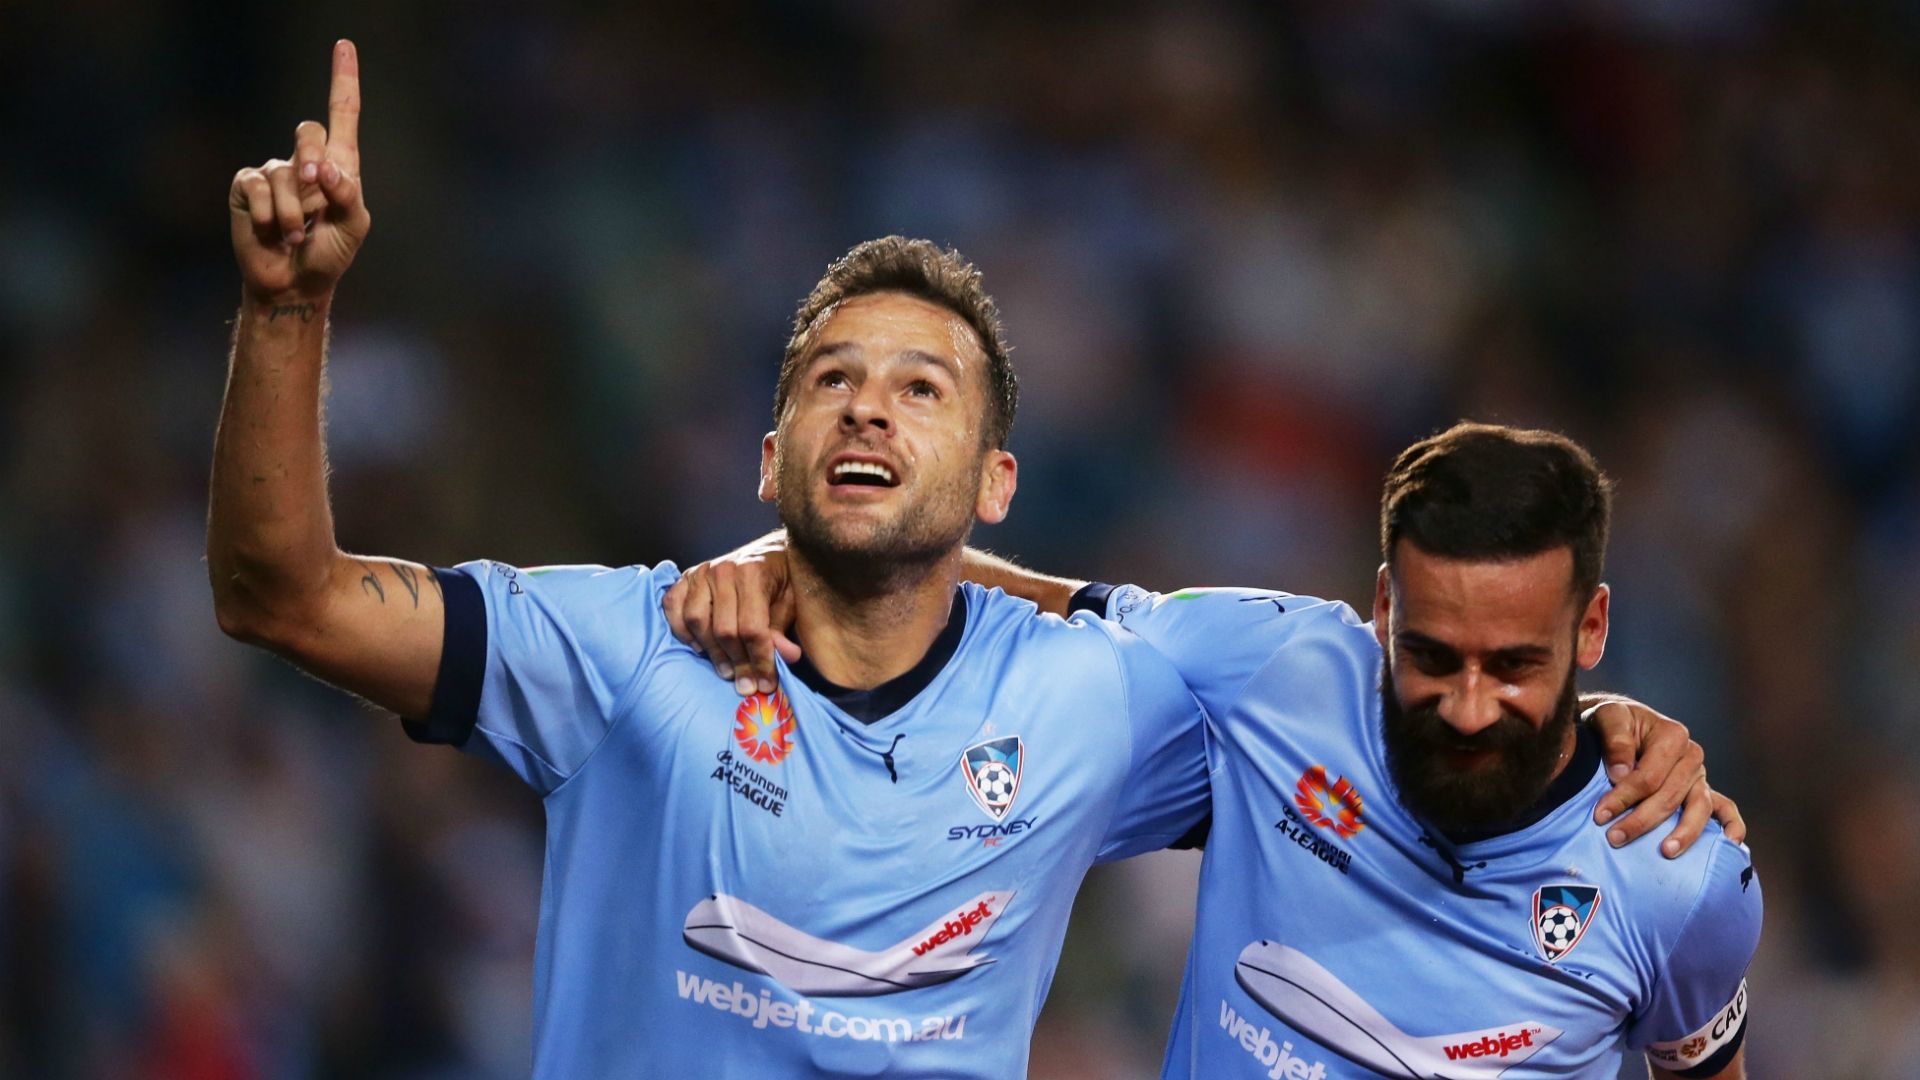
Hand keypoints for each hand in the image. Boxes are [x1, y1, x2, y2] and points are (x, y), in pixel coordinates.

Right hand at [229, 40, 369, 303]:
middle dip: (313, 162)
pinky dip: (272, 215)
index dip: (343, 79)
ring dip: (295, 212)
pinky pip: (260, 187)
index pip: (343, 114)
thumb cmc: (329, 254)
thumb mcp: (353, 227)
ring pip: (286, 172)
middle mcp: (305, 161)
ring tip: (297, 235)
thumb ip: (347, 194)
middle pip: (308, 130)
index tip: (344, 45)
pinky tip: (273, 232)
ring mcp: (274, 172)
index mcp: (339, 166)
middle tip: (317, 194)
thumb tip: (324, 166)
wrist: (295, 283)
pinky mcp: (248, 187)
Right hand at [662, 531, 799, 694]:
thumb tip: (788, 658)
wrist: (769, 552)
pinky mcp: (685, 577)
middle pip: (724, 629)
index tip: (766, 684)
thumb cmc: (782, 581)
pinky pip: (673, 606)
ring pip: (696, 621)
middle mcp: (723, 570)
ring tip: (726, 671)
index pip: (752, 628)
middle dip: (738, 663)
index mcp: (753, 573)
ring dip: (711, 652)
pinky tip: (699, 648)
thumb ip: (782, 630)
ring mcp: (701, 572)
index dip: (760, 660)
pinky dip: (682, 630)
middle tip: (746, 685)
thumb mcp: (791, 603)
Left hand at [1586, 695, 1746, 856]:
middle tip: (1614, 838)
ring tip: (1666, 852)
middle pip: (1670, 796)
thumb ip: (1615, 740)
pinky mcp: (1702, 790)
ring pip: (1699, 808)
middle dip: (1641, 820)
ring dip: (1684, 833)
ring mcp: (1700, 775)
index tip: (1600, 815)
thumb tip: (1620, 773)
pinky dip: (1732, 826)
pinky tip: (1730, 844)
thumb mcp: (1608, 717)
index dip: (1625, 797)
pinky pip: (1726, 808)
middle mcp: (1691, 756)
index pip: (1650, 776)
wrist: (1621, 724)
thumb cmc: (1613, 723)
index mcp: (1672, 736)